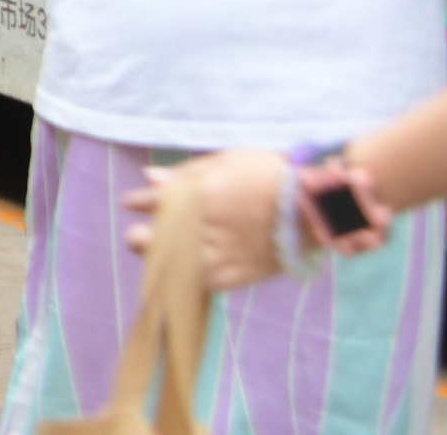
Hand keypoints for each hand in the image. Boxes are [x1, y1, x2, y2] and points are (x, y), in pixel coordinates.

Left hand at [143, 146, 346, 290]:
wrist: (316, 207)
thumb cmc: (270, 175)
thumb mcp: (226, 162)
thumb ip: (185, 173)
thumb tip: (148, 178)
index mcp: (200, 197)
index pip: (155, 202)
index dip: (139, 203)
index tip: (131, 203)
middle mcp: (207, 228)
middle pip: (158, 241)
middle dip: (142, 239)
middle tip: (138, 236)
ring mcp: (224, 254)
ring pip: (177, 267)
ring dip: (162, 263)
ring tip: (158, 257)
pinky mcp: (240, 274)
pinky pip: (205, 284)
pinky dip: (189, 282)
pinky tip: (183, 276)